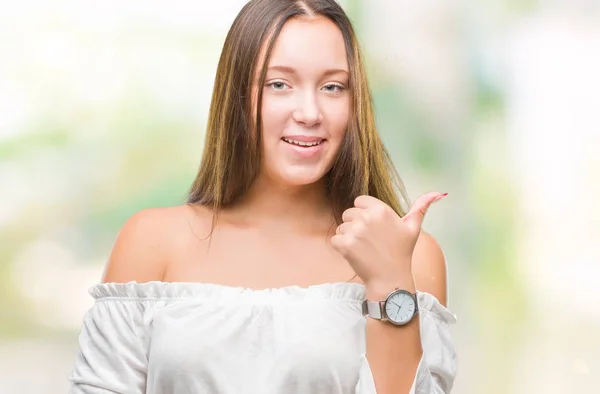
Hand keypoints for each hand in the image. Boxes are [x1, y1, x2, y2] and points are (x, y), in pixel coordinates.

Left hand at [331, 192, 446, 287]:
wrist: (391, 279)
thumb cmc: (401, 253)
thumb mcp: (413, 228)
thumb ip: (421, 207)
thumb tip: (438, 193)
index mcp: (381, 210)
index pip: (359, 201)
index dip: (364, 213)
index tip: (373, 227)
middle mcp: (367, 218)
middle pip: (348, 213)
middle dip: (355, 225)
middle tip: (369, 241)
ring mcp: (355, 231)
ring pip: (341, 227)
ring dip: (348, 237)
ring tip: (364, 248)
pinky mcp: (345, 245)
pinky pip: (335, 240)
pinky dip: (341, 248)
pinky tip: (355, 254)